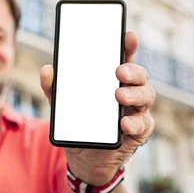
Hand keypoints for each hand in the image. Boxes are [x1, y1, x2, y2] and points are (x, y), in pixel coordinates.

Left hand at [39, 31, 155, 185]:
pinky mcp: (139, 131)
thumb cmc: (78, 123)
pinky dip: (134, 123)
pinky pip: (142, 124)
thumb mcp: (62, 105)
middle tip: (118, 72)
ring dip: (135, 94)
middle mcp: (129, 91)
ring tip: (119, 96)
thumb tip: (47, 70)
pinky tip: (123, 123)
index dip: (128, 46)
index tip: (128, 35)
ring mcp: (137, 110)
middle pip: (140, 75)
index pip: (124, 58)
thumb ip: (54, 88)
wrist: (83, 158)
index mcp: (112, 80)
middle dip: (133, 70)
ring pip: (146, 95)